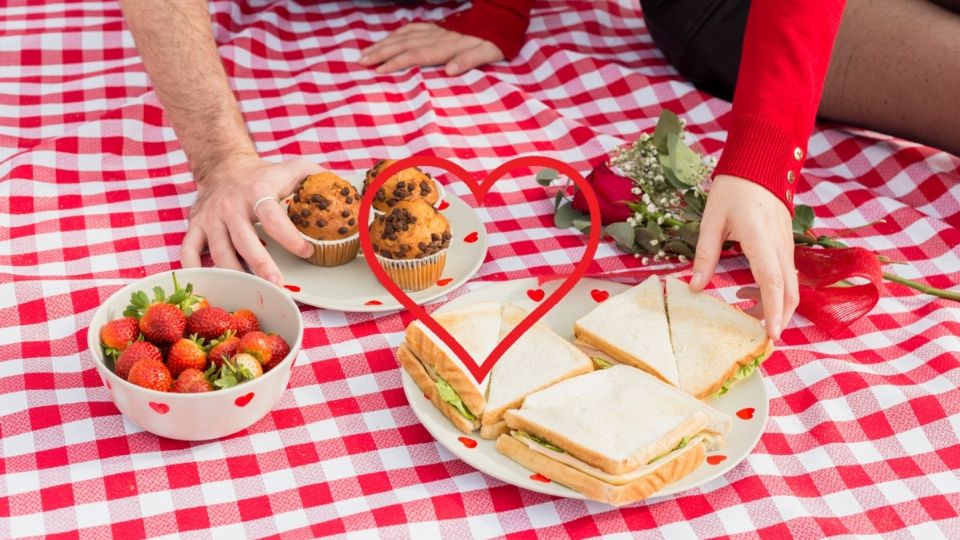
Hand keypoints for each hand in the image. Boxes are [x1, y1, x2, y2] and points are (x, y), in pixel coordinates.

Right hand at [181, 156, 319, 283]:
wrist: (223, 164)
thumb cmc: (265, 175)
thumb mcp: (294, 168)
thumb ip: (320, 178)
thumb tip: (350, 191)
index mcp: (257, 191)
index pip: (273, 218)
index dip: (290, 237)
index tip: (308, 252)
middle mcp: (230, 205)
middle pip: (244, 241)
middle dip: (261, 265)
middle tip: (278, 285)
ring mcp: (210, 218)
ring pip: (218, 253)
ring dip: (237, 275)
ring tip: (254, 291)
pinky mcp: (194, 226)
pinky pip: (189, 252)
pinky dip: (196, 270)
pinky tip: (215, 285)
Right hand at [358, 22, 503, 74]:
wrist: (502, 17)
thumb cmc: (496, 39)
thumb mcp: (489, 52)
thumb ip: (469, 60)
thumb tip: (450, 70)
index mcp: (447, 46)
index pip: (415, 55)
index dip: (396, 62)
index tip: (378, 70)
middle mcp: (437, 37)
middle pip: (403, 45)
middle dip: (380, 53)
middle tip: (361, 62)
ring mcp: (435, 30)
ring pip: (403, 36)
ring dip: (383, 44)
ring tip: (365, 53)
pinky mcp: (437, 26)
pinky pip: (411, 28)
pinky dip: (396, 34)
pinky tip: (387, 39)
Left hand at [690, 175, 798, 339]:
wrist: (758, 166)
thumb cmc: (732, 190)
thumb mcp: (711, 221)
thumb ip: (705, 256)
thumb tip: (696, 288)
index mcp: (760, 237)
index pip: (772, 281)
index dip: (772, 310)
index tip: (771, 334)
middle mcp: (780, 244)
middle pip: (790, 290)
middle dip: (780, 317)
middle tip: (762, 338)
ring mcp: (787, 244)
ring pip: (792, 285)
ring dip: (776, 305)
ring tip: (747, 315)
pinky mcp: (786, 244)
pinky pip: (786, 274)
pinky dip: (774, 291)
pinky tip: (748, 294)